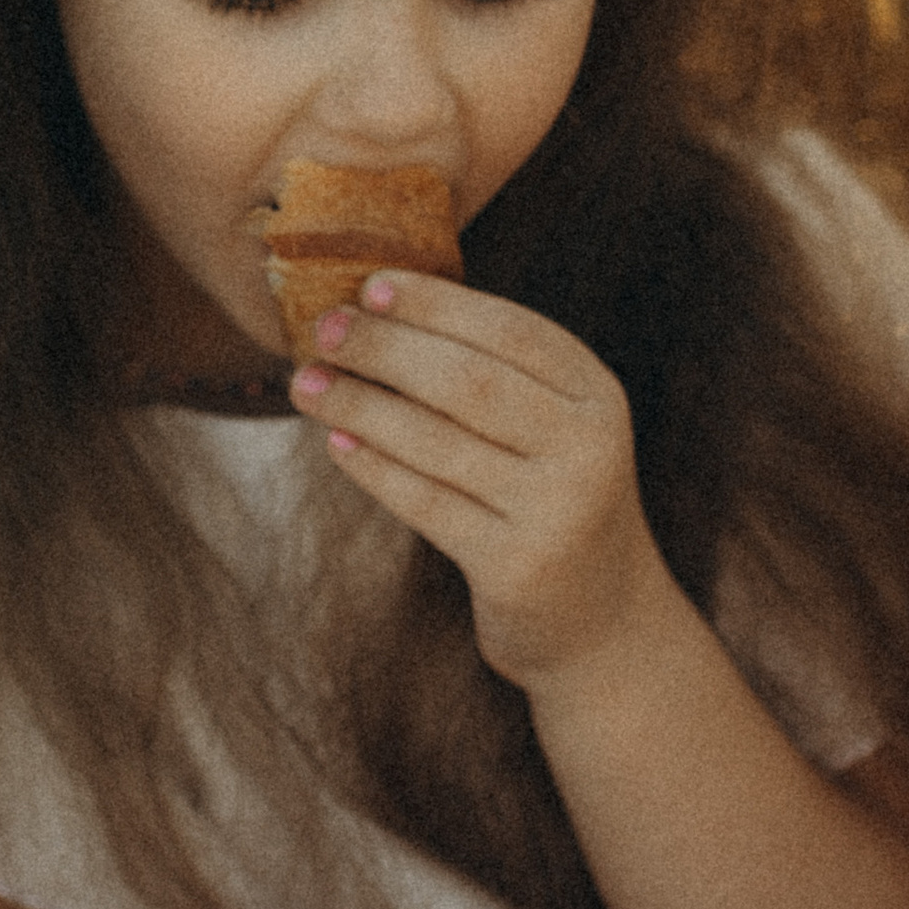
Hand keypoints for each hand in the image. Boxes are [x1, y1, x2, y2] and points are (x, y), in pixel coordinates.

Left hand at [290, 272, 662, 686]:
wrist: (602, 622)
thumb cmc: (549, 500)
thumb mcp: (550, 429)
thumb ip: (491, 372)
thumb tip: (375, 309)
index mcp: (596, 396)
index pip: (510, 330)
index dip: (437, 304)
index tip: (370, 285)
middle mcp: (587, 448)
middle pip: (469, 381)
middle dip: (386, 348)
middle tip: (324, 329)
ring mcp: (556, 511)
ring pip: (437, 441)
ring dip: (360, 405)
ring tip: (306, 384)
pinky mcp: (517, 567)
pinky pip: (427, 503)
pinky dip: (375, 468)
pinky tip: (337, 443)